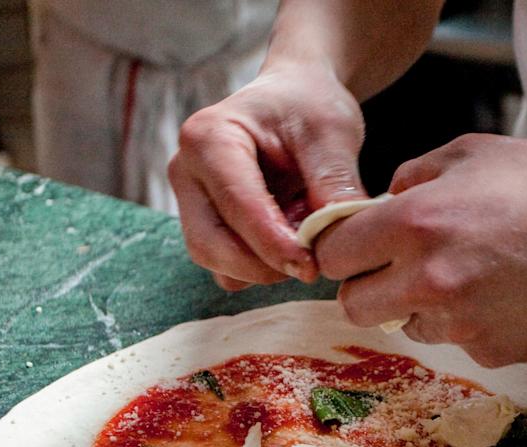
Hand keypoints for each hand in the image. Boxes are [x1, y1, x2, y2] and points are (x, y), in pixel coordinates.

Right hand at [168, 63, 368, 291]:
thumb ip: (334, 183)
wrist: (296, 98)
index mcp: (208, 137)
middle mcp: (186, 171)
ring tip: (305, 237)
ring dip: (264, 268)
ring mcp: (190, 202)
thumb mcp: (332, 132)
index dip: (273, 244)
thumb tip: (340, 243)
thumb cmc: (309, 107)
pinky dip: (261, 267)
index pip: (236, 205)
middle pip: (209, 245)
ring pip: (216, 263)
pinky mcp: (204, 225)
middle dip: (262, 267)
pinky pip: (226, 268)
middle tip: (312, 264)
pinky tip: (290, 239)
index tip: (312, 266)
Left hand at [316, 134, 526, 365]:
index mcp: (414, 223)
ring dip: (422, 307)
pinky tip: (508, 293)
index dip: (339, 252)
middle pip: (352, 306)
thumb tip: (379, 203)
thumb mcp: (472, 152)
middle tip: (397, 270)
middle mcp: (428, 279)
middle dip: (368, 288)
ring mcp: (460, 324)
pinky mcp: (491, 353)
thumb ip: (411, 177)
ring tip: (473, 274)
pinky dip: (470, 324)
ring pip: (405, 327)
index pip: (331, 256)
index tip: (354, 250)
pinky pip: (457, 342)